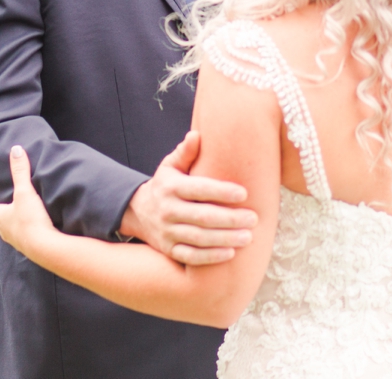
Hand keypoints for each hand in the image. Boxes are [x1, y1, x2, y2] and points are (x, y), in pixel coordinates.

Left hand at [0, 146, 57, 256]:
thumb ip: (20, 172)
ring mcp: (16, 240)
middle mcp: (4, 230)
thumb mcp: (25, 193)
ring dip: (5, 222)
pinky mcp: (28, 246)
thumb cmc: (30, 220)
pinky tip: (27, 229)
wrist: (45, 248)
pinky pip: (20, 236)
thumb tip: (16, 150)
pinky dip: (20, 230)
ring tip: (7, 217)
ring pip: (6, 229)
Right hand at [120, 130, 256, 265]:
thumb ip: (185, 152)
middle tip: (253, 218)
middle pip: (202, 216)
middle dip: (230, 219)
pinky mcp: (169, 249)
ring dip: (225, 238)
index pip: (199, 189)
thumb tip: (197, 135)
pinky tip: (230, 253)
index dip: (221, 191)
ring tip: (248, 236)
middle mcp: (168, 210)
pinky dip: (210, 257)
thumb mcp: (170, 166)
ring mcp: (167, 232)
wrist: (138, 212)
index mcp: (171, 187)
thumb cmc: (166, 185)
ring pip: (198, 238)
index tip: (244, 193)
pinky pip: (191, 256)